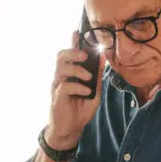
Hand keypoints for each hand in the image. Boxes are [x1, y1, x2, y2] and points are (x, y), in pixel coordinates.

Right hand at [46, 31, 105, 148]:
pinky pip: (65, 85)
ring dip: (77, 69)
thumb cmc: (80, 110)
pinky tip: (85, 92)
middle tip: (85, 56)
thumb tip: (103, 59)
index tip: (78, 32)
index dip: (72, 42)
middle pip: (60, 56)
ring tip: (88, 76)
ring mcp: (57, 86)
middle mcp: (61, 77)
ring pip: (61, 68)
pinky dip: (78, 86)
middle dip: (73, 52)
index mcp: (69, 74)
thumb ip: (97, 77)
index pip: (69, 54)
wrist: (70, 130)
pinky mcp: (57, 97)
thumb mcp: (94, 93)